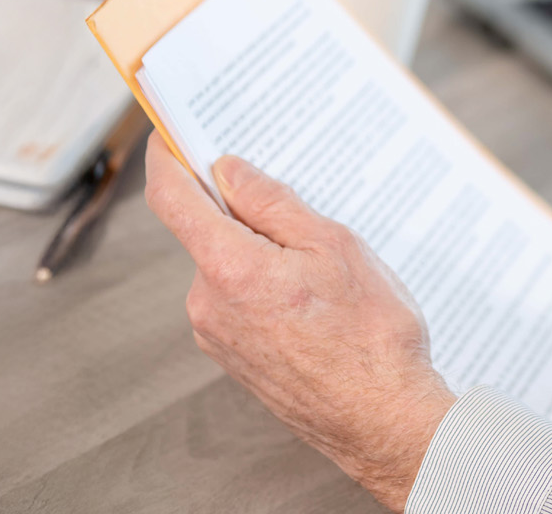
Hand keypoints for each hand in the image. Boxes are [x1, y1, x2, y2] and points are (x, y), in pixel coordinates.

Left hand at [143, 138, 455, 510]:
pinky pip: (238, 302)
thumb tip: (229, 171)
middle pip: (205, 231)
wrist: (385, 422)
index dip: (166, 156)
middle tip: (291, 196)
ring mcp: (218, 336)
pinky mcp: (234, 359)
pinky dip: (265, 285)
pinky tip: (313, 296)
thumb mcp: (332, 245)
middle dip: (240, 208)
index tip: (170, 130)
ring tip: (320, 262)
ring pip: (227, 268)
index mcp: (228, 268)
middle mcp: (208, 304)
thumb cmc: (370, 337)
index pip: (171, 196)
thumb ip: (271, 203)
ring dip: (259, 251)